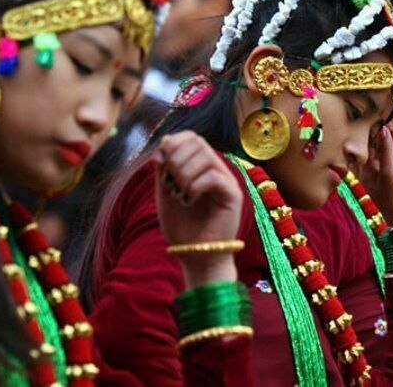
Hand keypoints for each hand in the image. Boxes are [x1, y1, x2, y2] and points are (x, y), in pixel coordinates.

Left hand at [152, 131, 242, 287]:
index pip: (192, 137)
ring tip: (179, 194)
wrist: (195, 256)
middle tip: (170, 182)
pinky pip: (214, 177)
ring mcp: (226, 181)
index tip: (159, 161)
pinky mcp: (233, 196)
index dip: (174, 142)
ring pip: (207, 157)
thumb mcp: (165, 192)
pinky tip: (188, 201)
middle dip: (177, 158)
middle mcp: (216, 170)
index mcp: (200, 167)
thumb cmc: (182, 227)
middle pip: (199, 142)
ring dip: (185, 174)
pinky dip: (195, 186)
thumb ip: (164, 167)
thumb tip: (165, 140)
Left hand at [358, 125, 392, 225]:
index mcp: (365, 172)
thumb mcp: (390, 174)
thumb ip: (386, 151)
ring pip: (390, 150)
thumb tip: (383, 130)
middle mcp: (374, 171)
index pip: (366, 147)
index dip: (373, 133)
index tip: (381, 119)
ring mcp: (388, 173)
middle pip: (377, 146)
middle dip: (385, 134)